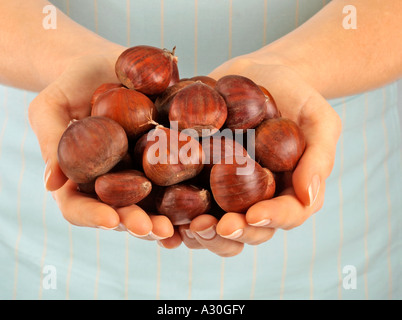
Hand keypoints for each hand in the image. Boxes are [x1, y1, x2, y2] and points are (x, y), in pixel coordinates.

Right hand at [28, 48, 180, 247]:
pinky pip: (177, 178)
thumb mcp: (51, 106)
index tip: (110, 219)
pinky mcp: (165, 157)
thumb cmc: (70, 84)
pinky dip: (188, 194)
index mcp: (80, 178)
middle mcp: (112, 181)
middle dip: (137, 224)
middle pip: (120, 212)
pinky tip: (202, 204)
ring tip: (177, 225)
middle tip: (154, 229)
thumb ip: (51, 141)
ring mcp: (140, 172)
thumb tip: (52, 183)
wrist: (105, 65)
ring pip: (150, 204)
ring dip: (164, 218)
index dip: (92, 217)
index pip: (79, 207)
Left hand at [178, 54, 341, 256]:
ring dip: (202, 234)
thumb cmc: (298, 98)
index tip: (253, 215)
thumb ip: (318, 158)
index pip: (285, 215)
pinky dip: (175, 215)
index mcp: (286, 191)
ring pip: (215, 226)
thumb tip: (309, 196)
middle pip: (247, 230)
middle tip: (213, 227)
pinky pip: (186, 200)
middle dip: (230, 234)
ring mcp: (225, 189)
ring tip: (188, 226)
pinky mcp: (200, 174)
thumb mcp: (319, 121)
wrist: (263, 75)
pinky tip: (162, 217)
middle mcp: (255, 197)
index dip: (271, 219)